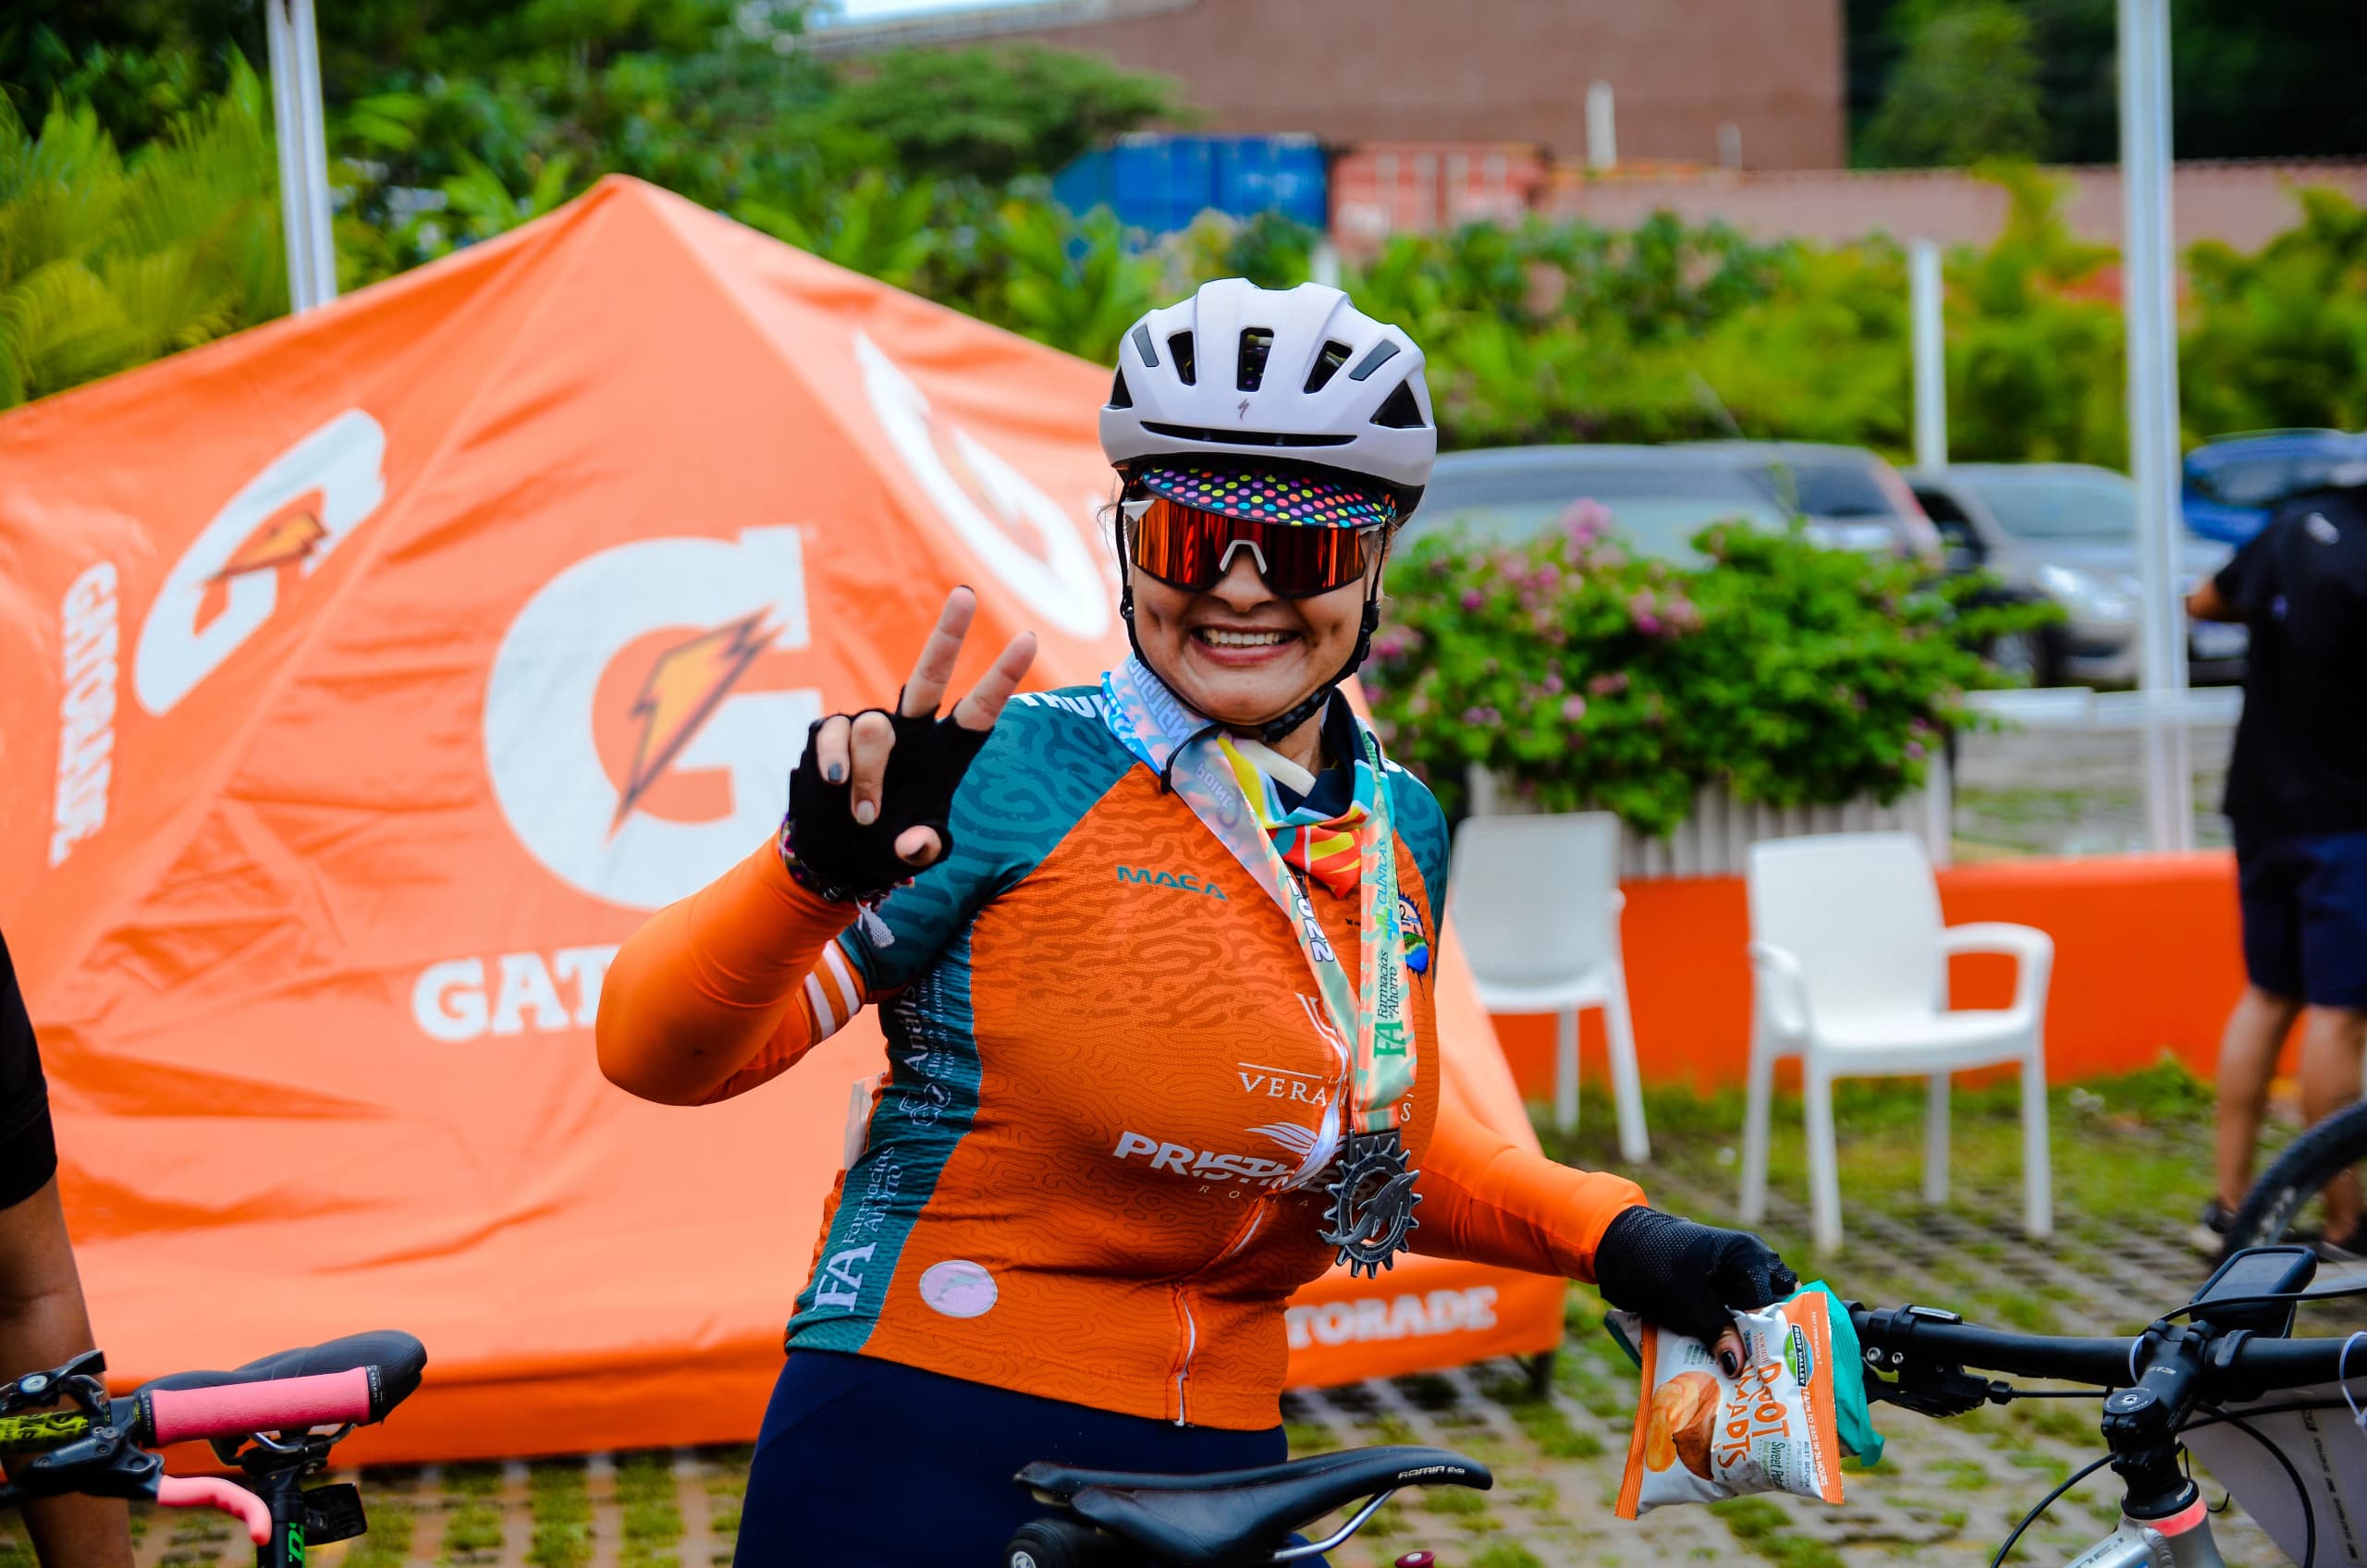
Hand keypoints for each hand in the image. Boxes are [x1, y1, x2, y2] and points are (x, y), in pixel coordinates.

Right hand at [786, 588, 1035, 899]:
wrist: (833, 857)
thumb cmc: (884, 850)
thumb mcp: (914, 856)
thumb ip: (923, 849)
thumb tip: (912, 843)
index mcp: (945, 755)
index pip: (978, 711)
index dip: (1001, 677)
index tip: (1029, 639)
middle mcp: (911, 733)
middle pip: (930, 676)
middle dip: (947, 635)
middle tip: (967, 595)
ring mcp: (868, 730)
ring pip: (874, 729)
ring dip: (869, 776)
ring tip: (863, 816)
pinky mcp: (829, 734)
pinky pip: (834, 736)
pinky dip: (836, 764)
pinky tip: (835, 786)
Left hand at [1592, 1207, 1797, 1376]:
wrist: (1620, 1248)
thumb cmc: (1658, 1266)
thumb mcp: (1689, 1304)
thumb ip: (1718, 1333)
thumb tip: (1738, 1365)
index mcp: (1750, 1256)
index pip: (1776, 1304)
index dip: (1774, 1337)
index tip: (1772, 1370)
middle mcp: (1750, 1262)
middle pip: (1773, 1308)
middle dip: (1770, 1340)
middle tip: (1769, 1374)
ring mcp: (1735, 1275)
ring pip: (1755, 1314)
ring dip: (1750, 1341)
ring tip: (1752, 1375)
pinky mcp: (1719, 1289)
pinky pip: (1735, 1314)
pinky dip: (1732, 1335)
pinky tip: (1729, 1362)